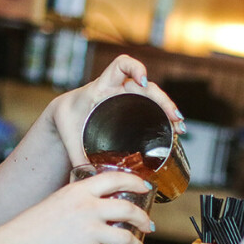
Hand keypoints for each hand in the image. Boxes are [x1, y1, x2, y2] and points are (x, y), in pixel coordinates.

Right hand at [13, 168, 153, 243]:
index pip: (116, 178)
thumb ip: (80, 198)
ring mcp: (90, 231)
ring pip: (128, 239)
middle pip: (128, 209)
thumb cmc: (36, 224)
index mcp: (80, 190)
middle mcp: (88, 208)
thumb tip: (99, 203)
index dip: (135, 182)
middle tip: (148, 226)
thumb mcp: (59, 199)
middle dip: (144, 219)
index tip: (145, 187)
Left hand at [48, 54, 184, 166]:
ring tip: (179, 127)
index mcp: (102, 86)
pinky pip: (152, 108)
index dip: (135, 68)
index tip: (143, 82)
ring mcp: (127, 98)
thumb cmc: (67, 118)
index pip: (122, 65)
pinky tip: (174, 131)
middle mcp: (118, 89)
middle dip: (163, 100)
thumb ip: (76, 155)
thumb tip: (89, 177)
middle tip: (173, 118)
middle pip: (147, 87)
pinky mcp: (131, 108)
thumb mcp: (68, 134)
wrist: (64, 114)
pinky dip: (164, 117)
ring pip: (154, 98)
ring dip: (169, 109)